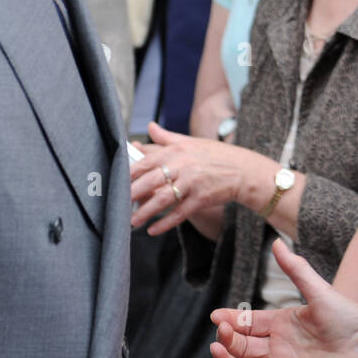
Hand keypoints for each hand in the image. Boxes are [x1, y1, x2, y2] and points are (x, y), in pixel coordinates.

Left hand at [129, 121, 255, 233]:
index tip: (115, 182)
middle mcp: (183, 165)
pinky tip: (153, 230)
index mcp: (177, 150)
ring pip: (162, 199)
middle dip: (132, 194)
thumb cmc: (215, 155)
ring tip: (132, 222)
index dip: (128, 173)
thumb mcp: (191, 142)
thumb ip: (167, 137)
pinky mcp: (200, 199)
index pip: (146, 162)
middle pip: (150, 181)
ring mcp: (192, 183)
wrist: (243, 170)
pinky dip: (165, 223)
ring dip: (145, 212)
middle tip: (117, 204)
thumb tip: (149, 127)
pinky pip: (179, 213)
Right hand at [210, 240, 357, 357]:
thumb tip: (277, 242)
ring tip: (218, 350)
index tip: (216, 315)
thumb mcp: (318, 290)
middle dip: (227, 340)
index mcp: (283, 324)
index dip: (231, 320)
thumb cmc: (349, 318)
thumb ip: (296, 269)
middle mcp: (279, 347)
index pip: (248, 323)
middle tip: (220, 333)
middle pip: (242, 347)